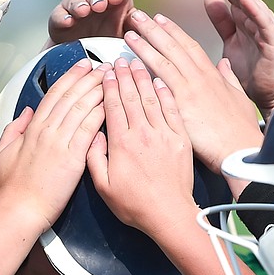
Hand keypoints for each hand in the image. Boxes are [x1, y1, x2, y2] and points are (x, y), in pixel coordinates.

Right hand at [0, 59, 107, 229]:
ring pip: (82, 107)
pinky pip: (90, 128)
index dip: (71, 77)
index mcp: (32, 129)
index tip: (83, 66)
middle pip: (71, 95)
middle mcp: (46, 131)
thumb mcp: (3, 153)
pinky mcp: (73, 157)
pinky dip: (101, 112)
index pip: (55, 94)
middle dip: (90, 77)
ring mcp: (59, 142)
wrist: (20, 210)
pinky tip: (112, 102)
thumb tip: (25, 113)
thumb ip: (14, 130)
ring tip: (113, 78)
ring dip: (99, 89)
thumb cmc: (12, 189)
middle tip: (105, 66)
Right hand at [47, 0, 135, 45]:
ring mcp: (74, 5)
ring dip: (79, 3)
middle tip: (100, 5)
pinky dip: (62, 17)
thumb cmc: (111, 38)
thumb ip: (134, 26)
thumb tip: (142, 20)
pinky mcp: (59, 18)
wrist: (88, 54)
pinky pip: (58, 14)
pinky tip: (68, 21)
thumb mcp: (126, 33)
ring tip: (83, 11)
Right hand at [87, 58, 196, 239]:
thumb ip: (94, 158)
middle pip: (132, 96)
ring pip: (151, 98)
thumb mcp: (103, 187)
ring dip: (144, 78)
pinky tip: (160, 82)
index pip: (113, 105)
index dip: (109, 86)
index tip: (107, 73)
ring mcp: (164, 134)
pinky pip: (172, 110)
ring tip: (138, 63)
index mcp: (121, 143)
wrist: (170, 214)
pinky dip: (166, 94)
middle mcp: (143, 133)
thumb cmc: (135, 205)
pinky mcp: (181, 139)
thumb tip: (93, 136)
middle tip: (121, 60)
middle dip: (125, 75)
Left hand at [122, 10, 262, 175]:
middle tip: (137, 15)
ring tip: (128, 32)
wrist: (240, 148)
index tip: (160, 19)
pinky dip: (145, 71)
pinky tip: (131, 62)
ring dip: (144, 44)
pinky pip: (159, 83)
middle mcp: (199, 78)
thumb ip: (228, 78)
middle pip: (173, 47)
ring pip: (163, 60)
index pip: (189, 46)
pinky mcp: (180, 106)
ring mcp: (189, 90)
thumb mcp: (238, 98)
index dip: (173, 31)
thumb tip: (224, 63)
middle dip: (153, 29)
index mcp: (212, 75)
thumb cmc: (239, 129)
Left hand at [201, 0, 273, 117]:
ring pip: (252, 3)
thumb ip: (222, 20)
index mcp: (243, 19)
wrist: (268, 95)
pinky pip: (264, 23)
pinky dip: (255, 10)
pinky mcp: (273, 43)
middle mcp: (255, 19)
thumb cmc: (250, 69)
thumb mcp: (230, 42)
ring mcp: (265, 29)